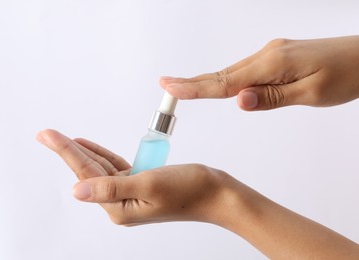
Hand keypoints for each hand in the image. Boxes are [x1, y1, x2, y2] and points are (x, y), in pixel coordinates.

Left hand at [36, 129, 234, 225]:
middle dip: (69, 151)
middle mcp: (122, 205)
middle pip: (91, 172)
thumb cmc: (189, 190)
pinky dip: (105, 156)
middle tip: (47, 134)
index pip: (87, 175)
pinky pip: (116, 169)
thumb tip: (78, 192)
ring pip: (102, 170)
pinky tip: (93, 148)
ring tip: (64, 139)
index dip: (66, 152)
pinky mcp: (141, 185)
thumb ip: (112, 187)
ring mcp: (131, 195)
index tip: (47, 135)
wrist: (217, 194)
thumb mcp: (148, 184)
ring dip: (85, 153)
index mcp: (120, 209)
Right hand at [160, 35, 358, 110]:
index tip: (170, 87)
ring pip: (233, 73)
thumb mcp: (312, 93)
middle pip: (223, 75)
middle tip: (165, 85)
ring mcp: (271, 54)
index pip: (225, 82)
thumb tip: (238, 101)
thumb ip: (272, 97)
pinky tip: (220, 85)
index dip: (196, 87)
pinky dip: (228, 80)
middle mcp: (267, 55)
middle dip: (193, 82)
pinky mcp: (276, 57)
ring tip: (184, 88)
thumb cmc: (346, 75)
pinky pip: (245, 70)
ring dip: (208, 82)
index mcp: (272, 65)